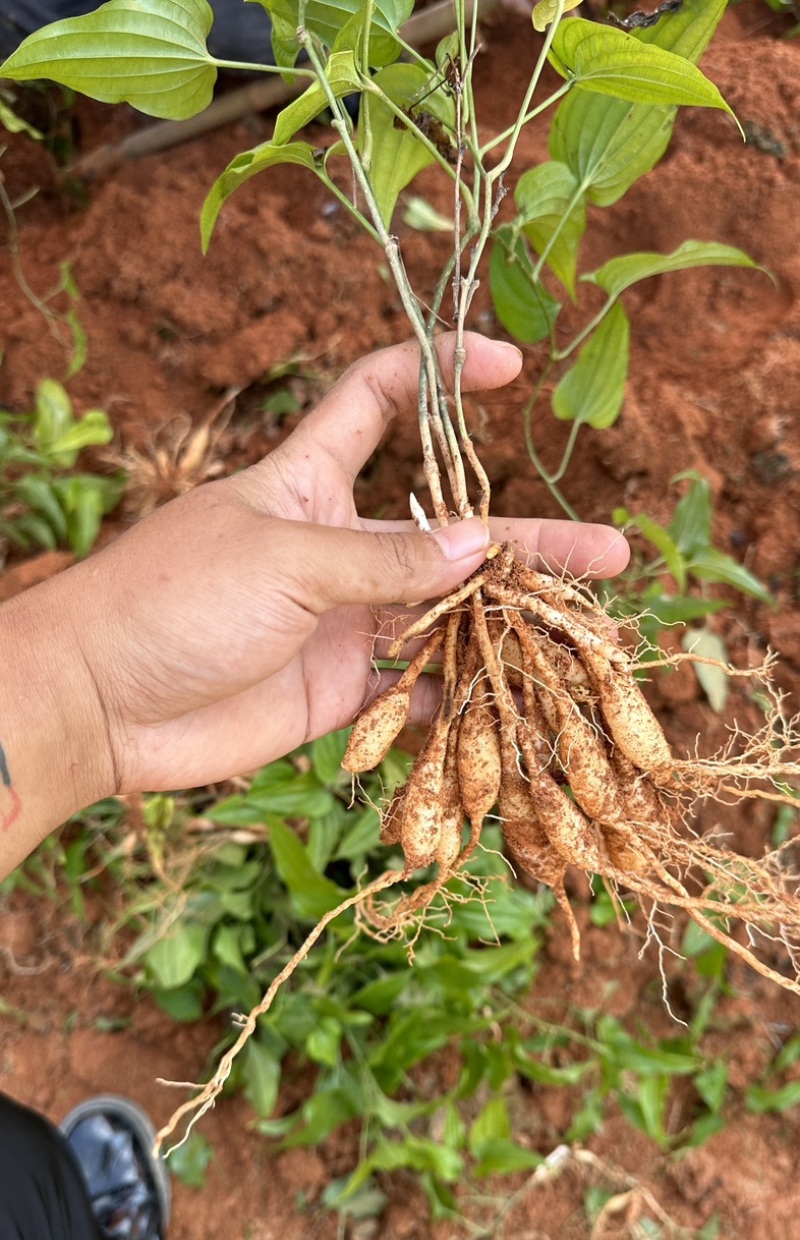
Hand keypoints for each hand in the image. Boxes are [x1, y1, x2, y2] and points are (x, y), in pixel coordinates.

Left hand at [0, 334, 627, 863]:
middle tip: (610, 552)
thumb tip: (487, 548)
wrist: (101, 704)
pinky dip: (458, 699)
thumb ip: (388, 560)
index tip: (511, 366)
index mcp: (309, 482)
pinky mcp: (336, 692)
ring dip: (510, 626)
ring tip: (585, 633)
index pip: (379, 399)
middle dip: (527, 541)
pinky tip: (515, 703)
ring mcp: (340, 622)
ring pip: (444, 618)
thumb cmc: (173, 602)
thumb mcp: (286, 561)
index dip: (441, 372)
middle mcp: (336, 548)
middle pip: (450, 533)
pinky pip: (412, 691)